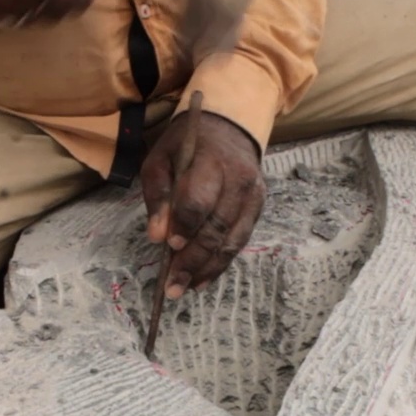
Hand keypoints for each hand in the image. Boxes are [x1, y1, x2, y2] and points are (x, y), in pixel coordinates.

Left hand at [141, 111, 265, 298]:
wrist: (229, 128)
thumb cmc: (187, 146)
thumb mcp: (161, 158)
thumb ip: (158, 195)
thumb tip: (157, 236)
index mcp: (212, 161)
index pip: (200, 199)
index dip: (185, 225)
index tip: (170, 246)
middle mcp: (239, 180)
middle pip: (217, 227)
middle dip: (194, 259)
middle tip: (172, 285)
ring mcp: (253, 196)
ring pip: (232, 240)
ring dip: (207, 268)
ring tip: (184, 288)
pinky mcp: (258, 208)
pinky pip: (240, 242)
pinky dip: (221, 263)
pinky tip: (202, 279)